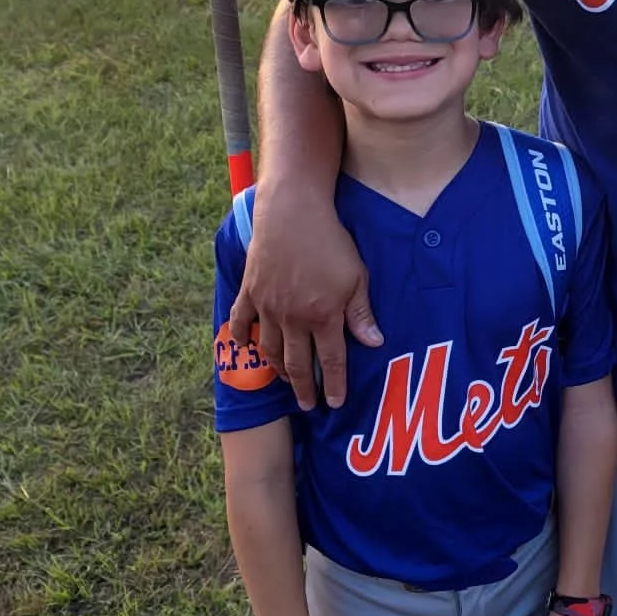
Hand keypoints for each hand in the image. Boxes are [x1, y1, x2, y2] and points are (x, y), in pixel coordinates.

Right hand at [229, 183, 382, 408]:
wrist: (292, 212)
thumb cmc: (331, 241)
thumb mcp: (356, 276)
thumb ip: (361, 313)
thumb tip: (374, 343)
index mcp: (323, 317)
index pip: (331, 361)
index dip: (333, 385)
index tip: (333, 404)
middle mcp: (293, 318)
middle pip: (298, 364)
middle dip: (304, 388)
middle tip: (307, 404)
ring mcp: (268, 307)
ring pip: (271, 349)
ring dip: (279, 369)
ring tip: (287, 381)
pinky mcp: (250, 292)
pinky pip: (242, 321)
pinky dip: (243, 337)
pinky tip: (247, 347)